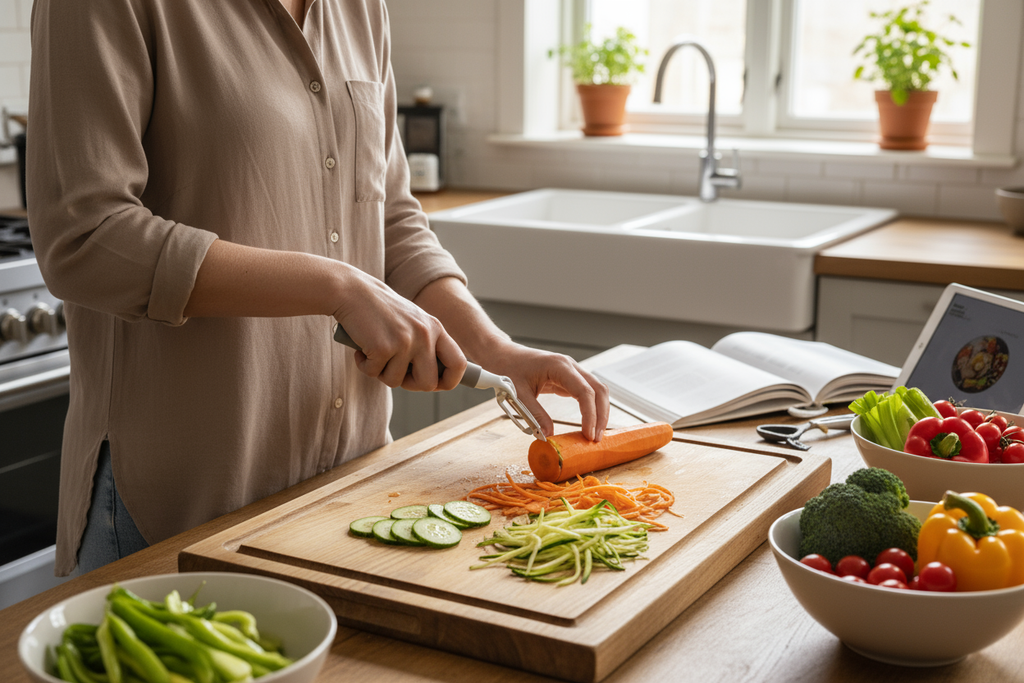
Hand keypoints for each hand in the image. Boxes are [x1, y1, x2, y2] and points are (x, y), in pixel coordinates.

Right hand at [332, 269, 465, 390]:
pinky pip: (374, 373)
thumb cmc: (380, 311)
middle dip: (411, 385)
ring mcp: (405, 341)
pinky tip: (362, 348)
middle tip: (397, 373)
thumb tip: (434, 381)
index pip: (458, 363)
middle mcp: (424, 335)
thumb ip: (425, 345)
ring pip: (397, 381)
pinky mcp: (383, 347)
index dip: (451, 381)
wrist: (352, 291)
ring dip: (382, 373)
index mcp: (435, 328)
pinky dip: (365, 365)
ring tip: (375, 352)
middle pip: (429, 383)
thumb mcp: (412, 323)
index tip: (438, 385)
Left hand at [480, 342, 609, 441]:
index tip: (588, 434)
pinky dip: (591, 408)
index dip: (590, 415)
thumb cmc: (508, 368)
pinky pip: (586, 392)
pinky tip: (588, 423)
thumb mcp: (518, 394)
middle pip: (598, 390)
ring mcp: (571, 371)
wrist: (502, 355)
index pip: (584, 391)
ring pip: (596, 390)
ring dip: (599, 412)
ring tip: (595, 433)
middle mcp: (570, 366)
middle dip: (601, 415)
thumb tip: (548, 435)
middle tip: (596, 438)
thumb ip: (534, 415)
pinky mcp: (568, 378)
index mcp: (559, 366)